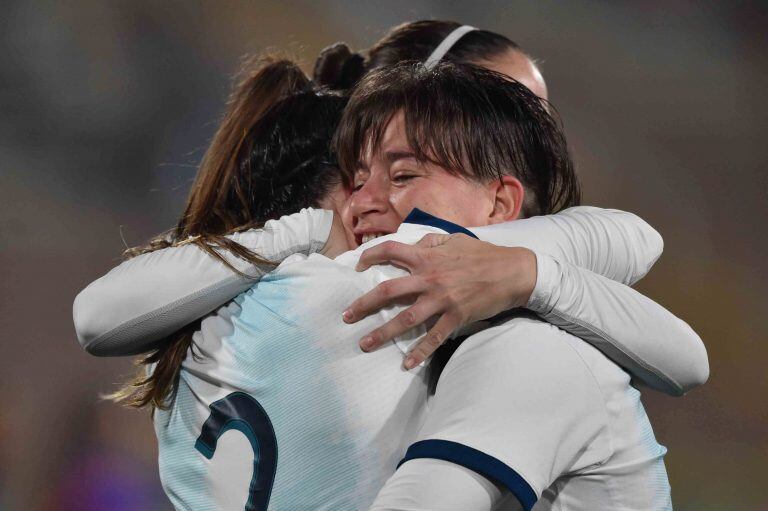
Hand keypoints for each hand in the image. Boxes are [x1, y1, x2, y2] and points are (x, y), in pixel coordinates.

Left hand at [342, 233, 536, 368]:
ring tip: (365, 344)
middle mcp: (429, 278)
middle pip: (388, 291)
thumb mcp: (454, 240)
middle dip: (364, 305)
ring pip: (405, 319)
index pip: (390, 251)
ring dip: (383, 333)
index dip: (370, 256)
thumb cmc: (483, 255)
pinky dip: (420, 352)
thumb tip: (412, 246)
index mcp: (427, 257)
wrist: (513, 272)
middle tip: (346, 316)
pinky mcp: (455, 317)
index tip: (358, 267)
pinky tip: (407, 364)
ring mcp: (442, 300)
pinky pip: (434, 337)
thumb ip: (430, 243)